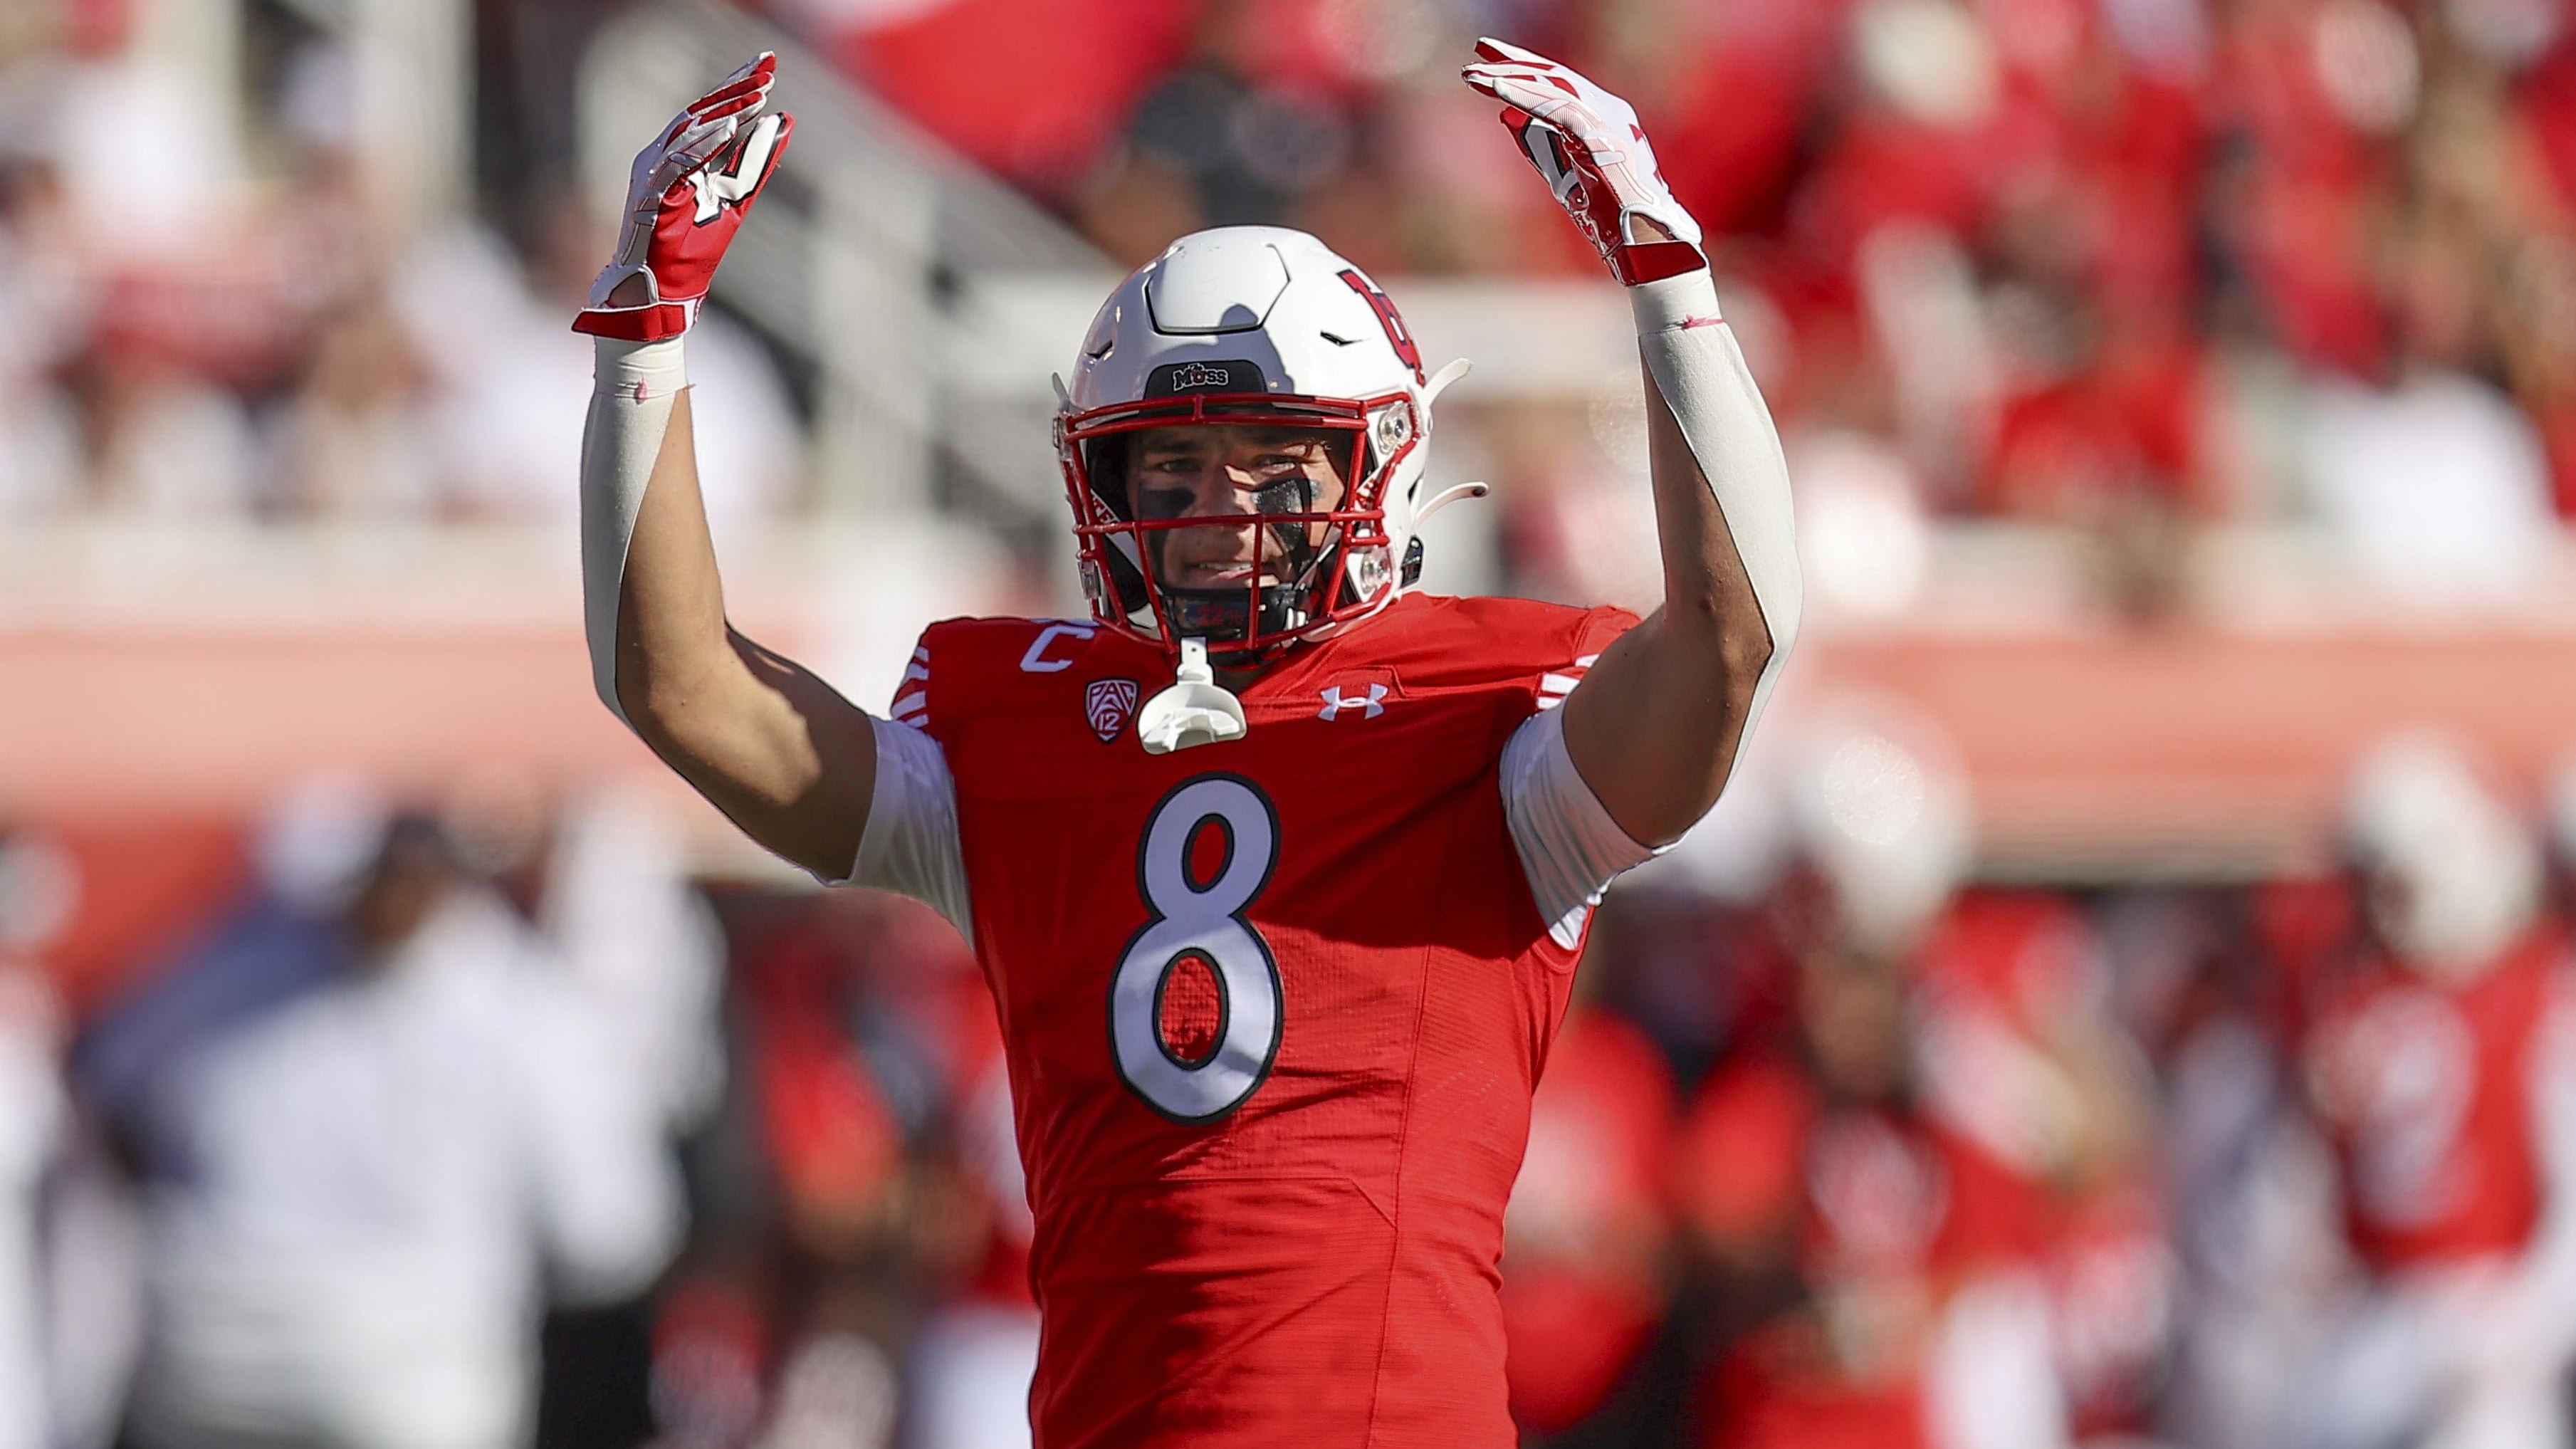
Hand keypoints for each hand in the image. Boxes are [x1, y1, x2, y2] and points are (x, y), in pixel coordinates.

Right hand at [574, 53, 793, 342]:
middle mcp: (661, 157)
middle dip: (735, 86)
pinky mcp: (650, 194)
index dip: (738, 87)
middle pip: (700, 111)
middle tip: (767, 66)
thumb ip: (755, 165)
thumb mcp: (735, 201)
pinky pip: (677, 161)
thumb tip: (784, 125)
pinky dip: (703, 144)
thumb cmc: (690, 250)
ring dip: (725, 110)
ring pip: (688, 129)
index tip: (768, 67)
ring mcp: (652, 173)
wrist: (659, 290)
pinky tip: (730, 129)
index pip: (710, 111)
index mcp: (678, 156)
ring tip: (758, 93)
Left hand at [1461, 39, 1704, 286]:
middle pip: (1556, 76)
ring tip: (1474, 74)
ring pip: (1554, 86)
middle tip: (1478, 48)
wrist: (1645, 244)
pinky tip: (1498, 90)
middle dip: (1514, 62)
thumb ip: (1538, 146)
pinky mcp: (1604, 136)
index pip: (1559, 85)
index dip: (1523, 72)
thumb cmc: (1611, 218)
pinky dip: (1526, 96)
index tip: (1487, 65)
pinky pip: (1559, 107)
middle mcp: (1610, 112)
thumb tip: (1506, 116)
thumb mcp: (1563, 177)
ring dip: (1511, 78)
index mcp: (1603, 119)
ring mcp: (1610, 121)